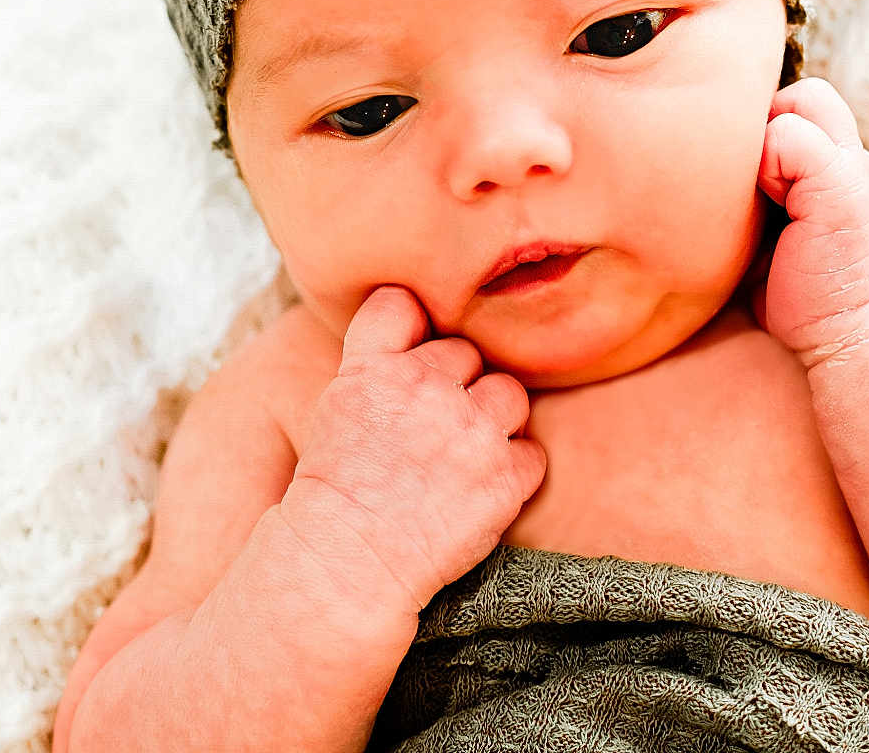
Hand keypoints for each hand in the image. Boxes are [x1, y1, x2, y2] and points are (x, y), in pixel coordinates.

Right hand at [281, 286, 547, 614]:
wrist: (346, 565)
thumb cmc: (336, 489)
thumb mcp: (337, 405)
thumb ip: (378, 360)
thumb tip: (415, 324)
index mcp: (375, 367)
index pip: (403, 303)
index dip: (412, 324)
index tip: (410, 354)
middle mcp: (426, 388)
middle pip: (466, 352)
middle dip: (455, 384)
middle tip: (433, 429)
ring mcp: (471, 431)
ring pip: (510, 393)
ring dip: (495, 419)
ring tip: (465, 455)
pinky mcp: (504, 478)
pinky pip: (531, 452)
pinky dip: (513, 470)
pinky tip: (481, 489)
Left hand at [755, 78, 868, 368]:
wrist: (851, 334)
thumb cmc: (803, 294)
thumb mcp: (779, 228)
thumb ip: (766, 188)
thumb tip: (703, 164)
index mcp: (841, 165)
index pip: (801, 104)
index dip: (768, 129)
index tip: (754, 179)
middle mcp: (855, 157)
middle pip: (804, 94)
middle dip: (767, 124)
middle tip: (756, 182)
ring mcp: (854, 167)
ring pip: (799, 100)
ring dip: (766, 141)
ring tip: (764, 194)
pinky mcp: (842, 183)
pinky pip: (789, 137)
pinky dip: (767, 163)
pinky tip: (770, 205)